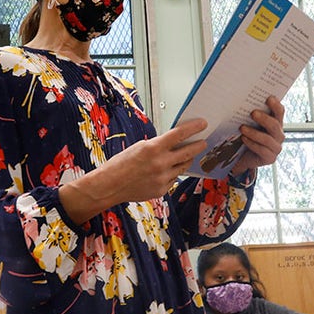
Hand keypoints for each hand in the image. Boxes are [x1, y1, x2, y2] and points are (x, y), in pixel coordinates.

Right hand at [59, 118, 207, 222]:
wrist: (110, 185)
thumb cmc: (121, 164)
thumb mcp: (139, 147)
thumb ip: (158, 146)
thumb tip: (175, 143)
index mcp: (153, 148)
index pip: (179, 134)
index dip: (193, 128)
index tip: (203, 124)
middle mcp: (160, 163)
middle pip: (188, 152)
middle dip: (198, 146)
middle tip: (204, 142)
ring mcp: (162, 178)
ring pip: (183, 167)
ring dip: (186, 160)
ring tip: (186, 156)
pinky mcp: (162, 190)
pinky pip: (173, 179)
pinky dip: (172, 173)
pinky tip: (164, 171)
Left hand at [230, 96, 285, 174]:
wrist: (244, 157)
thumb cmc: (248, 136)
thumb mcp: (250, 124)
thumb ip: (252, 115)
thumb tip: (242, 102)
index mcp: (276, 123)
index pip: (280, 112)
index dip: (276, 105)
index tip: (269, 98)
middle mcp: (279, 134)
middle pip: (275, 125)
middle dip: (264, 118)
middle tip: (252, 113)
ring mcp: (276, 147)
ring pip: (267, 139)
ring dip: (254, 133)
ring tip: (242, 128)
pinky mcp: (270, 158)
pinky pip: (262, 150)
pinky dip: (252, 144)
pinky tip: (244, 139)